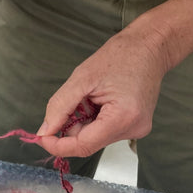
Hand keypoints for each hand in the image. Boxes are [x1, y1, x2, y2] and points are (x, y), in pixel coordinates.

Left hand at [36, 22, 170, 157]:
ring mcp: (136, 130)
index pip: (83, 146)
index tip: (41, 137)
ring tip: (94, 95)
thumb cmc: (121, 56)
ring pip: (95, 137)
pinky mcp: (135, 126)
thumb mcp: (82, 78)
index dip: (58, 145)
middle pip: (88, 142)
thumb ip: (60, 107)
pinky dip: (95, 119)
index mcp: (123, 118)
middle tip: (75, 99)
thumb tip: (45, 131)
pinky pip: (105, 131)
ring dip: (84, 121)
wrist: (150, 47)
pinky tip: (101, 100)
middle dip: (72, 126)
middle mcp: (133, 129)